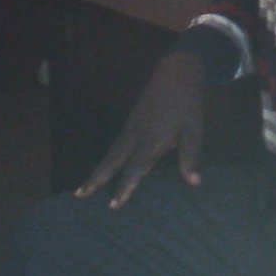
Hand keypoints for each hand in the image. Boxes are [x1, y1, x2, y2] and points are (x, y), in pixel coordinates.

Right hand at [75, 52, 204, 207]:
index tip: (114, 204)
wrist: (176, 71)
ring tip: (85, 187)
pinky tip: (104, 168)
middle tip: (80, 195)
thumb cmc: (188, 103)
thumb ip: (190, 156)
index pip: (135, 167)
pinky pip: (116, 144)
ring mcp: (131, 126)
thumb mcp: (194, 129)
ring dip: (98, 170)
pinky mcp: (131, 121)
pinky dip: (107, 159)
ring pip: (111, 152)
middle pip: (112, 160)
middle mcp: (136, 134)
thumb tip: (194, 182)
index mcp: (152, 137)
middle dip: (97, 179)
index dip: (125, 186)